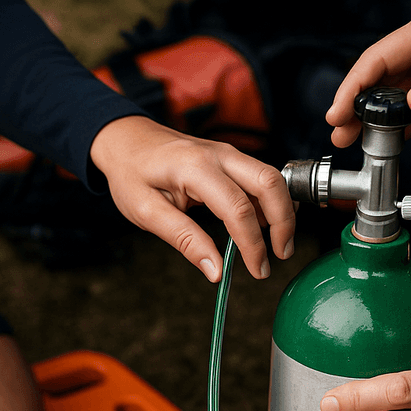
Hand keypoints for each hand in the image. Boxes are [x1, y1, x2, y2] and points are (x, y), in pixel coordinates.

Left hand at [89, 115, 295, 280]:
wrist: (126, 140)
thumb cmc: (131, 173)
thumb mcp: (146, 212)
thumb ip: (184, 240)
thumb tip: (215, 270)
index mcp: (195, 167)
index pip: (237, 209)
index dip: (252, 244)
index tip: (257, 270)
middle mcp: (218, 154)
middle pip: (269, 184)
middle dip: (283, 222)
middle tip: (281, 255)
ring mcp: (227, 152)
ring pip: (272, 178)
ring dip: (282, 211)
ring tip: (278, 244)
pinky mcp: (230, 157)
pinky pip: (261, 177)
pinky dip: (270, 201)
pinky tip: (265, 225)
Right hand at [326, 9, 410, 145]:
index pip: (384, 55)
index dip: (357, 83)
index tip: (340, 110)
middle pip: (376, 73)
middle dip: (353, 103)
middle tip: (340, 131)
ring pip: (384, 92)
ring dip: (366, 116)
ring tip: (351, 139)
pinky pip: (401, 105)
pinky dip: (389, 124)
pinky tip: (384, 141)